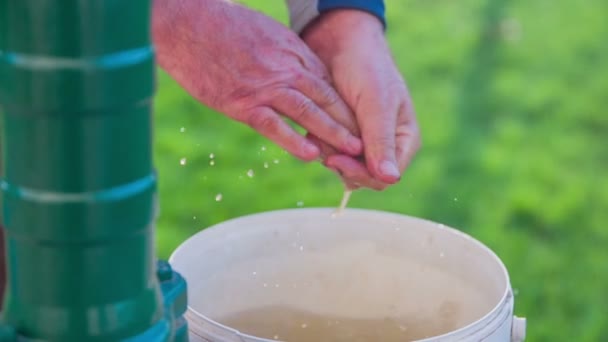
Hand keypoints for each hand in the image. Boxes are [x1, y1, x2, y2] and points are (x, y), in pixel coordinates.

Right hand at [152, 0, 361, 160]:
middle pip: (325, 98)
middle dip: (349, 121)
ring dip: (332, 132)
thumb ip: (283, 55)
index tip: (359, 122)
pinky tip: (310, 154)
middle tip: (368, 142)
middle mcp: (285, 69)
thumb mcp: (264, 33)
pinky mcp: (243, 102)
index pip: (327, 84)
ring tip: (352, 151)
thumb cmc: (222, 26)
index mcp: (291, 53)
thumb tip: (294, 74)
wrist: (187, 24)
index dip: (345, 105)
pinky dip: (293, 140)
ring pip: (308, 112)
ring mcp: (265, 86)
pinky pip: (274, 124)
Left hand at [302, 10, 420, 189]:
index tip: (336, 159)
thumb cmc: (366, 68)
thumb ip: (381, 141)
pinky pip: (331, 155)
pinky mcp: (343, 137)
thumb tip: (391, 179)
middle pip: (363, 177)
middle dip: (342, 162)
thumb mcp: (376, 104)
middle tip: (325, 144)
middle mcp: (386, 146)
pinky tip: (314, 129)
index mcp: (404, 140)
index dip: (361, 174)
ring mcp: (363, 143)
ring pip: (344, 168)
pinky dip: (321, 145)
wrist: (340, 44)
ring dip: (329, 152)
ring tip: (320, 128)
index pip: (384, 177)